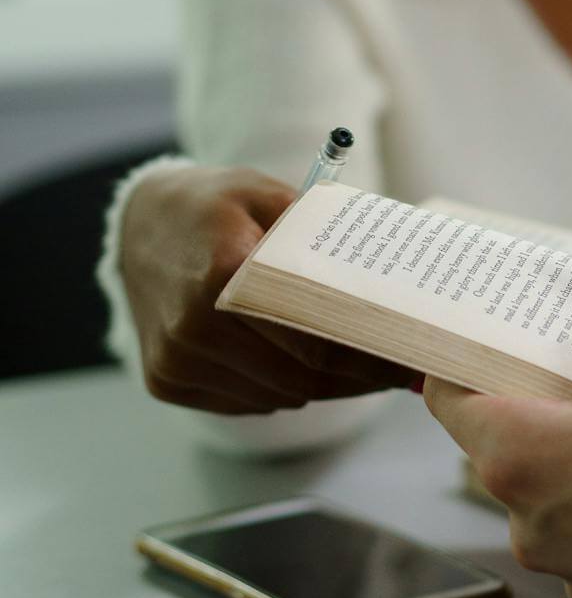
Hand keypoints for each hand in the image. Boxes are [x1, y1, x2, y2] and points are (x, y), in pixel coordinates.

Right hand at [120, 164, 414, 413]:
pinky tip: (302, 366)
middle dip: (355, 379)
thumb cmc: (215, 208)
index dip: (365, 356)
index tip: (405, 359)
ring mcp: (175, 358)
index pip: (312, 339)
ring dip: (322, 388)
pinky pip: (245, 402)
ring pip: (277, 396)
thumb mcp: (268, 195)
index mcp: (223, 270)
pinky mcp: (164, 380)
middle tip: (395, 371)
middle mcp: (193, 324)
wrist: (141, 227)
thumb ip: (321, 236)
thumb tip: (385, 282)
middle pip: (300, 378)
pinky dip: (280, 389)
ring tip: (357, 368)